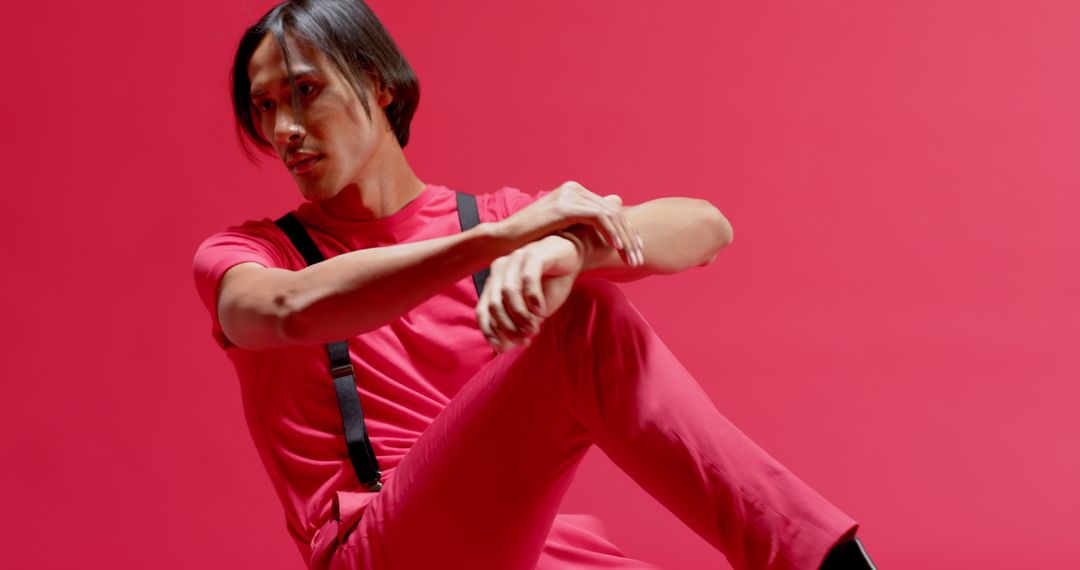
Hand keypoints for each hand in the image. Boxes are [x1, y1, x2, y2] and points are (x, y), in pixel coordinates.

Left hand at [476, 233, 584, 352]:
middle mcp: (500, 270)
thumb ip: (518, 325)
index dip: (489, 331)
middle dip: (508, 327)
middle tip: (524, 340)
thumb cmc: (550, 283)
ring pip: (508, 292)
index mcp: (495, 283)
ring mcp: (515, 260)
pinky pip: (528, 279)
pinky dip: (533, 298)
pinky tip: (541, 311)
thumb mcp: (532, 310)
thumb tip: (501, 348)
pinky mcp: (533, 254)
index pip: (482, 310)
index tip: (502, 348)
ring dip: (520, 315)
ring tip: (534, 329)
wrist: (572, 257)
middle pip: (494, 304)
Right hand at [500, 181, 644, 267]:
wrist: (505, 240)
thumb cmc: (531, 240)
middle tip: (639, 260)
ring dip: (625, 239)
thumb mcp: (563, 232)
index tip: (637, 253)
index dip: (628, 233)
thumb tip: (609, 217)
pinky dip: (610, 232)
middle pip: (614, 212)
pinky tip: (616, 248)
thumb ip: (585, 225)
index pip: (611, 211)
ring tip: (632, 259)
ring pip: (610, 215)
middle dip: (630, 238)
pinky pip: (598, 217)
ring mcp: (569, 194)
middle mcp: (574, 189)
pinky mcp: (565, 205)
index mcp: (575, 193)